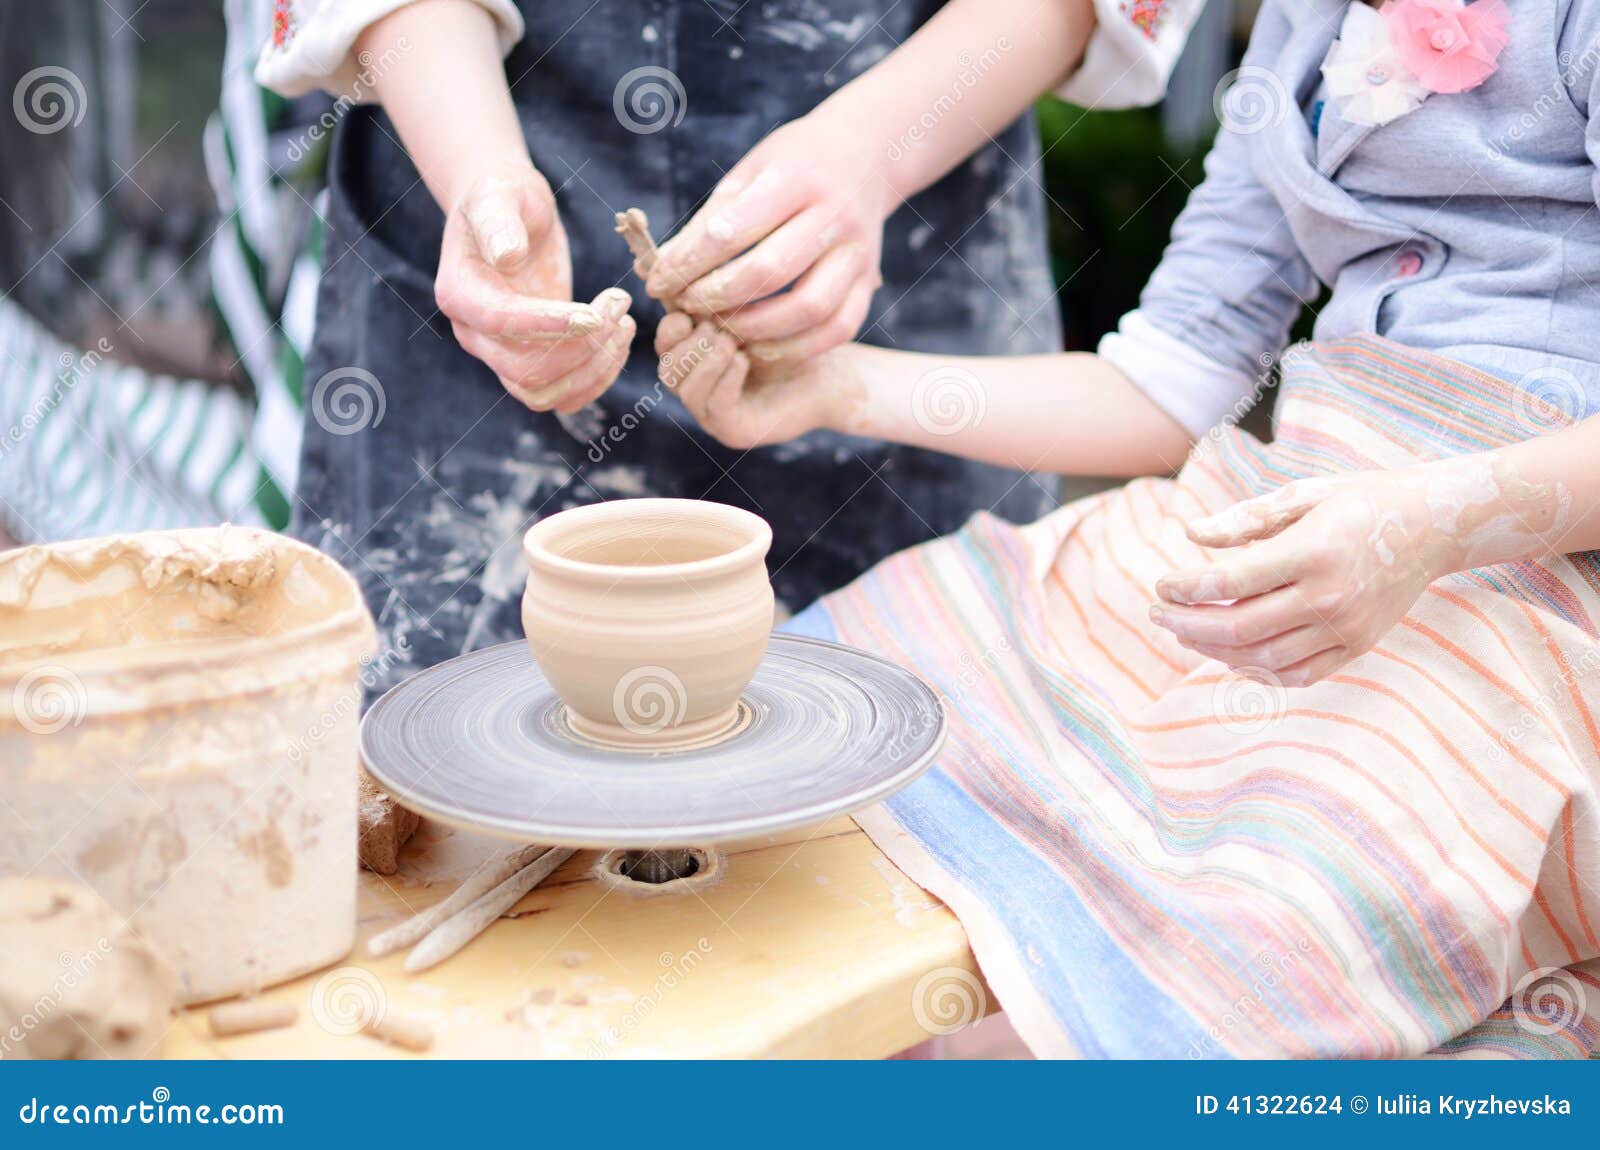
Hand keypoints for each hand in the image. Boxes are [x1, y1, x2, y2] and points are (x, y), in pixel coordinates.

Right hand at [436, 158, 634, 412]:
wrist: (510, 214)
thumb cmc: (503, 197)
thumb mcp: (498, 194)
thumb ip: (498, 222)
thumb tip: (507, 256)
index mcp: (460, 294)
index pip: (503, 323)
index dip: (551, 325)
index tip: (596, 313)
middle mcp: (474, 334)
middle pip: (526, 369)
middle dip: (581, 346)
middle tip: (620, 304)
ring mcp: (500, 353)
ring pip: (543, 393)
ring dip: (592, 370)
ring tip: (624, 325)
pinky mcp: (530, 360)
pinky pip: (559, 395)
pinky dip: (594, 380)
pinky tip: (618, 342)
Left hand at [643, 109, 891, 367]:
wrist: (865, 155)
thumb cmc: (792, 166)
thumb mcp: (747, 174)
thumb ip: (708, 222)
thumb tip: (660, 271)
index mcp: (795, 180)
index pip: (731, 232)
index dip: (687, 264)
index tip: (658, 284)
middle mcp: (834, 215)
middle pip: (769, 272)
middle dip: (716, 298)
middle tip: (686, 307)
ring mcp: (857, 252)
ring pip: (809, 309)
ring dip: (756, 329)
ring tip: (720, 330)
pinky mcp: (869, 281)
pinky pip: (838, 328)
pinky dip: (797, 347)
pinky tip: (760, 346)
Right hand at [653, 313, 845, 449]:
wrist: (832, 372)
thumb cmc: (794, 337)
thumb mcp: (749, 312)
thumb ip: (716, 298)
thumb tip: (672, 268)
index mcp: (696, 359)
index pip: (665, 347)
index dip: (670, 329)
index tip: (686, 311)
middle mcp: (700, 389)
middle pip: (668, 370)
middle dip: (686, 346)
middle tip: (712, 328)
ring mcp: (714, 414)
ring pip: (687, 391)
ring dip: (705, 362)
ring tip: (727, 342)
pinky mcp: (735, 431)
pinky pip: (715, 408)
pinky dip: (724, 381)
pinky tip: (741, 360)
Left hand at [1149, 469, 1457, 686]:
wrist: (1435, 525)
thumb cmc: (1359, 500)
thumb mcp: (1303, 494)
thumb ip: (1245, 519)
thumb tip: (1190, 534)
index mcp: (1313, 551)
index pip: (1230, 582)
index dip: (1185, 587)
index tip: (1160, 585)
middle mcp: (1330, 596)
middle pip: (1238, 627)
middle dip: (1186, 624)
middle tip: (1157, 615)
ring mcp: (1346, 627)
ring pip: (1262, 657)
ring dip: (1214, 650)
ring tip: (1186, 632)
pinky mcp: (1357, 646)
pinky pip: (1297, 674)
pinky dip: (1257, 670)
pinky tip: (1229, 655)